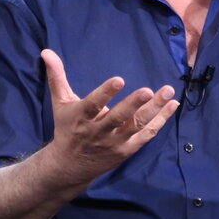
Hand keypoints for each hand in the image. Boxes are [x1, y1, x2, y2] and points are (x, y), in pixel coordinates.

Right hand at [42, 49, 178, 183]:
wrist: (70, 166)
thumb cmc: (67, 128)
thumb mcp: (60, 103)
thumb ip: (57, 76)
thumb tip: (46, 51)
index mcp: (81, 117)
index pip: (93, 104)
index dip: (105, 93)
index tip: (118, 79)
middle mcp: (98, 131)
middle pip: (117, 118)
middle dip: (133, 105)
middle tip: (148, 90)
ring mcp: (114, 142)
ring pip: (136, 126)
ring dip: (154, 110)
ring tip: (168, 92)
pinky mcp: (127, 150)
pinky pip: (146, 135)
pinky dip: (160, 121)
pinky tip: (172, 105)